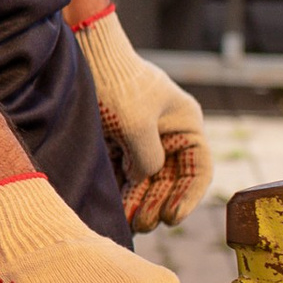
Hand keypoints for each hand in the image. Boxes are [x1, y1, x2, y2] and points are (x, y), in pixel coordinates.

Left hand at [73, 9, 212, 233]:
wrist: (85, 56)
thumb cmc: (117, 84)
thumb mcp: (135, 125)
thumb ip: (146, 160)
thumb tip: (144, 179)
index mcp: (186, 123)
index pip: (198, 168)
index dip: (188, 196)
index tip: (173, 217)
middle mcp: (170, 131)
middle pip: (171, 178)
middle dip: (159, 203)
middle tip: (144, 225)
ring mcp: (145, 136)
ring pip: (148, 178)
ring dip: (140, 202)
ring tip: (131, 225)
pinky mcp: (121, 139)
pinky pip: (127, 171)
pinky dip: (124, 190)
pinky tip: (117, 209)